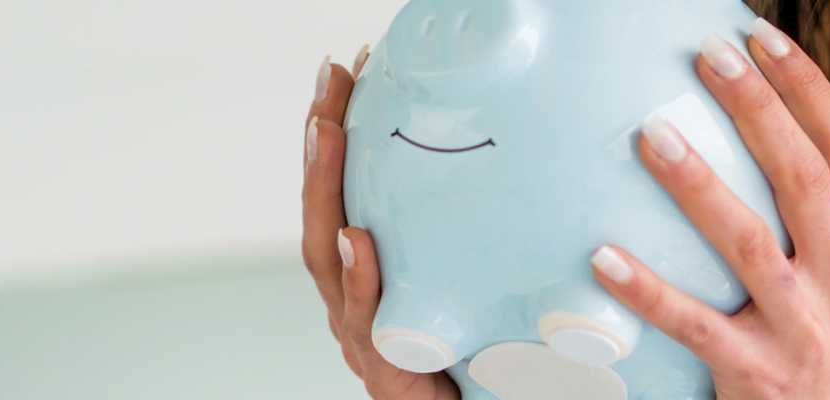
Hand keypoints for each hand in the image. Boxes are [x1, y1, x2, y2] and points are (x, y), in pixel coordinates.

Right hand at [303, 46, 461, 398]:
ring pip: (328, 260)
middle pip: (321, 214)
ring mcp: (363, 336)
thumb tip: (510, 160)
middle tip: (328, 87)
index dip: (333, 137)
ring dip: (325, 192)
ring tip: (326, 136)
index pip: (340, 195)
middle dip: (319, 148)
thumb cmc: (475, 364)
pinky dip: (360, 278)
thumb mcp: (470, 289)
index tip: (343, 73)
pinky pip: (368, 320)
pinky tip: (357, 238)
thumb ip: (462, 242)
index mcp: (368, 278)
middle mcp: (354, 302)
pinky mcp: (385, 373)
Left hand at [589, 21, 829, 398]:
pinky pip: (695, 325)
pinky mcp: (760, 374)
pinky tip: (604, 258)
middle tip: (709, 57)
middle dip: (757, 107)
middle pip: (803, 177)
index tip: (763, 39)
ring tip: (653, 135)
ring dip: (698, 184)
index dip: (809, 89)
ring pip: (749, 242)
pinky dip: (648, 291)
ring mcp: (808, 330)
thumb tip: (823, 131)